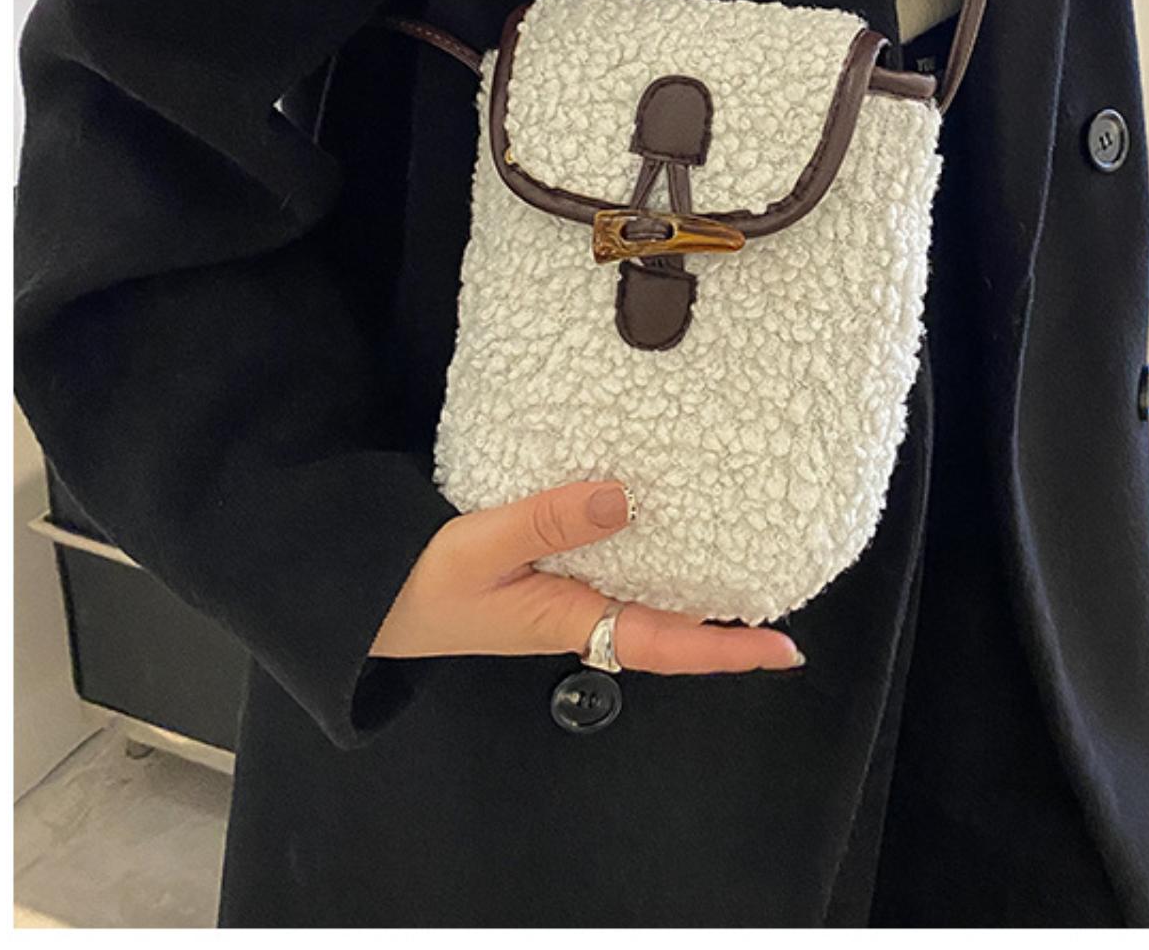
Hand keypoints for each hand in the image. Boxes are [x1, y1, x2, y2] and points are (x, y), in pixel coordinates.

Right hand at [370, 479, 804, 672]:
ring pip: (644, 599)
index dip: (727, 648)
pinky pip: (612, 571)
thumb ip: (549, 521)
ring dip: (692, 588)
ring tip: (743, 557)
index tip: (785, 650)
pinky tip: (663, 525)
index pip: (666, 643)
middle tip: (782, 596)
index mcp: (570, 620)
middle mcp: (577, 616)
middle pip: (667, 627)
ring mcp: (561, 599)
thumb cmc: (417, 582)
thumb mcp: (480, 546)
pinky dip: (649, 555)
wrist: (362, 599)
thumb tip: (625, 499)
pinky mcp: (544, 577)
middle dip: (724, 623)